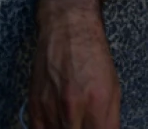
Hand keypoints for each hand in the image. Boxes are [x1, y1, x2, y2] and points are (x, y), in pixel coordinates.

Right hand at [27, 10, 120, 128]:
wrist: (69, 29)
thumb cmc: (94, 57)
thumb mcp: (113, 87)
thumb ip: (109, 119)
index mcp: (98, 104)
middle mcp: (73, 109)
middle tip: (85, 125)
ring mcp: (51, 108)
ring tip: (74, 122)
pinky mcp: (34, 106)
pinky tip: (59, 124)